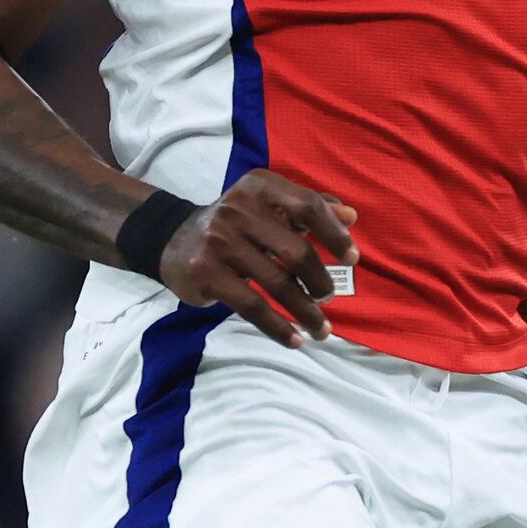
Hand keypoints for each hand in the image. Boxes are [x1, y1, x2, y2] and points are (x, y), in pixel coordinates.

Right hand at [160, 170, 357, 345]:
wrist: (174, 241)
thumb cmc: (237, 226)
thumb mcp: (269, 207)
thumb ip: (309, 208)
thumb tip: (351, 216)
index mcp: (260, 187)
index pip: (307, 206)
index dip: (334, 234)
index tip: (352, 259)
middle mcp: (238, 209)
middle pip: (296, 251)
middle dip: (319, 281)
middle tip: (327, 297)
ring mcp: (219, 240)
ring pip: (277, 283)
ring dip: (306, 312)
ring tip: (321, 328)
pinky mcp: (206, 272)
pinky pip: (252, 305)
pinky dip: (278, 327)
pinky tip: (295, 340)